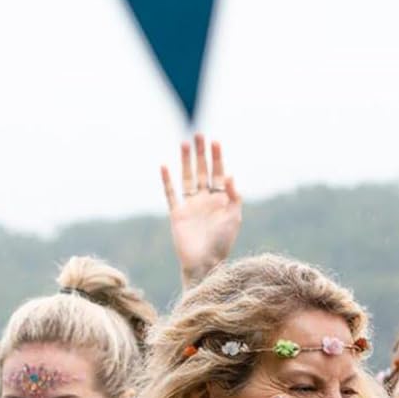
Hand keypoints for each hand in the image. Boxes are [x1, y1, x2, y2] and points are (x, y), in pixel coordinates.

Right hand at [161, 134, 241, 288]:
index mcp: (220, 199)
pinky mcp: (177, 214)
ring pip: (186, 178)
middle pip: (201, 170)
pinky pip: (170, 194)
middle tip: (198, 134)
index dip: (217, 157)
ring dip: (185, 161)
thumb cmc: (223, 243)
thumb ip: (233, 195)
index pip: (218, 173)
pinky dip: (167, 181)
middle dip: (201, 153)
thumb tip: (230, 174)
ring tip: (184, 143)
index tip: (215, 141)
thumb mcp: (234, 217)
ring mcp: (190, 206)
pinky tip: (164, 166)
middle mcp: (204, 200)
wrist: (205, 263)